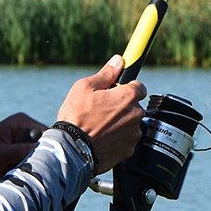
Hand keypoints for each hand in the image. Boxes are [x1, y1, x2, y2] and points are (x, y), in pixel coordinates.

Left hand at [0, 112, 46, 186]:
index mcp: (22, 123)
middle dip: (47, 160)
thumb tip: (47, 152)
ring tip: (38, 180)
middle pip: (47, 146)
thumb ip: (23, 151)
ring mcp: (23, 145)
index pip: (48, 134)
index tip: (56, 165)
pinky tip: (32, 181)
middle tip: (47, 176)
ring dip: (40, 168)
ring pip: (42, 158)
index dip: (53, 149)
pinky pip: (34, 166)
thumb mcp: (1, 154)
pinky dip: (33, 173)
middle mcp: (26, 132)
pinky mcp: (20, 158)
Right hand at [57, 55, 146, 170]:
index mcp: (128, 97)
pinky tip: (103, 138)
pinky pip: (127, 140)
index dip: (127, 87)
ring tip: (100, 126)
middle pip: (134, 106)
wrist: (71, 150)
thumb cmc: (76, 117)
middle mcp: (136, 115)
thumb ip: (106, 74)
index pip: (139, 86)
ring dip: (121, 123)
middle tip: (102, 110)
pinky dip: (118, 139)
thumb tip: (119, 60)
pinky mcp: (129, 150)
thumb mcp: (85, 87)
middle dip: (122, 106)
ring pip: (131, 124)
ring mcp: (134, 134)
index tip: (117, 91)